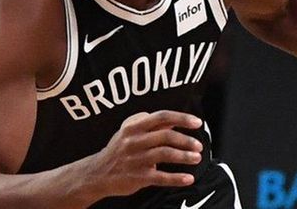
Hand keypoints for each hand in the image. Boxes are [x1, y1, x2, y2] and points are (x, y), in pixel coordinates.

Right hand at [85, 110, 203, 197]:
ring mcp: (136, 159)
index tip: (197, 122)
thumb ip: (150, 125)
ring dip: (184, 156)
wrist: (97, 174)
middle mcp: (134, 141)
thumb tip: (174, 120)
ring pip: (165, 154)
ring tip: (197, 158)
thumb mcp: (129, 132)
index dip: (181, 118)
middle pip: (166, 136)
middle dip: (186, 140)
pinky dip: (177, 178)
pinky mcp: (138, 177)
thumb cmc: (118, 151)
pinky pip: (161, 177)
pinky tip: (188, 178)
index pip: (161, 117)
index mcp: (134, 127)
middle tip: (199, 145)